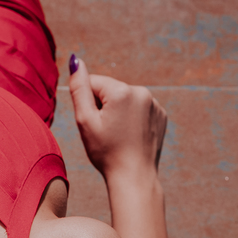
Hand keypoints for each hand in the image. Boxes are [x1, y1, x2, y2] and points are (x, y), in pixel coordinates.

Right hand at [67, 54, 166, 180]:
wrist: (134, 177)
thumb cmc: (106, 151)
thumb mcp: (85, 120)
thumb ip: (79, 88)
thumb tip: (76, 60)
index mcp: (121, 91)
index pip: (93, 84)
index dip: (87, 104)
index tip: (94, 124)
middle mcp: (141, 91)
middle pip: (110, 90)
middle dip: (104, 107)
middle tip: (105, 132)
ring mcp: (154, 103)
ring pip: (125, 99)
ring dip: (118, 112)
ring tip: (119, 135)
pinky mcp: (161, 114)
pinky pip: (139, 108)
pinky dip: (132, 118)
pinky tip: (130, 136)